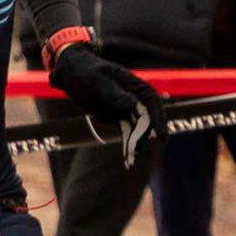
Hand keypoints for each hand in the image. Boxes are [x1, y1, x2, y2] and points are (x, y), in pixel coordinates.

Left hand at [48, 44, 165, 167]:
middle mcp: (136, 98)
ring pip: (138, 131)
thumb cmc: (85, 72)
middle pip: (146, 121)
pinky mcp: (120, 118)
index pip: (153, 103)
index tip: (162, 136)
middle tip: (133, 153)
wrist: (73, 73)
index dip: (159, 120)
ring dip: (136, 146)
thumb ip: (114, 93)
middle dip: (142, 138)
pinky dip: (128, 146)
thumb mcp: (97, 80)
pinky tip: (127, 162)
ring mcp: (129, 109)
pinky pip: (128, 134)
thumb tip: (132, 105)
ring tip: (130, 163)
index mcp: (135, 86)